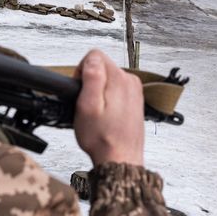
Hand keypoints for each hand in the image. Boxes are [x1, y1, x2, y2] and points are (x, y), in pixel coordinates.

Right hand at [73, 49, 144, 166]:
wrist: (120, 159)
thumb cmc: (103, 139)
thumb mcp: (87, 106)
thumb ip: (91, 77)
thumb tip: (92, 58)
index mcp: (119, 79)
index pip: (94, 56)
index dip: (81, 72)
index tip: (81, 91)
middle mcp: (130, 82)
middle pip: (101, 67)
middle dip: (90, 83)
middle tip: (88, 106)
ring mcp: (134, 91)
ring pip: (108, 79)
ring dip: (99, 92)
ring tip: (97, 114)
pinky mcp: (135, 101)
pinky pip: (116, 91)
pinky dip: (108, 100)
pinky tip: (106, 117)